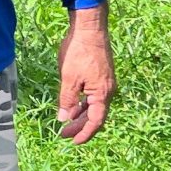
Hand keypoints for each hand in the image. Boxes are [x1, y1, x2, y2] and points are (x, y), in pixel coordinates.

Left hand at [56, 2, 115, 143]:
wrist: (89, 28)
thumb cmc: (79, 52)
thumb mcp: (69, 79)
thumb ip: (67, 100)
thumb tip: (64, 120)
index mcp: (102, 94)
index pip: (95, 121)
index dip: (84, 133)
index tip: (73, 142)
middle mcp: (107, 91)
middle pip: (95, 116)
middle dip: (79, 126)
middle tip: (63, 134)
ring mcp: (105, 83)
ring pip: (93, 106)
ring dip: (80, 115)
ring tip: (66, 123)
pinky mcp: (101, 76)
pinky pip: (93, 96)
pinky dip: (83, 103)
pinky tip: (72, 106)